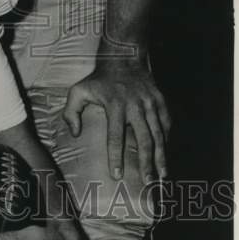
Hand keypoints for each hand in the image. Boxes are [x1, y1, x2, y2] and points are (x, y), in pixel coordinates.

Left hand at [62, 46, 171, 181]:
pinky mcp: (160, 101)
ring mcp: (150, 103)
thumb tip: (75, 133)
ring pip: (159, 134)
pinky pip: (166, 123)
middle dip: (147, 163)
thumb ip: (71, 112)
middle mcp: (135, 106)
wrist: (123, 57)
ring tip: (162, 175)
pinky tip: (165, 154)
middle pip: (144, 140)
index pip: (115, 137)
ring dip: (161, 156)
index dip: (116, 157)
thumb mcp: (78, 90)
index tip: (117, 175)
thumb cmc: (99, 79)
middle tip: (148, 182)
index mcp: (115, 106)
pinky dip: (167, 140)